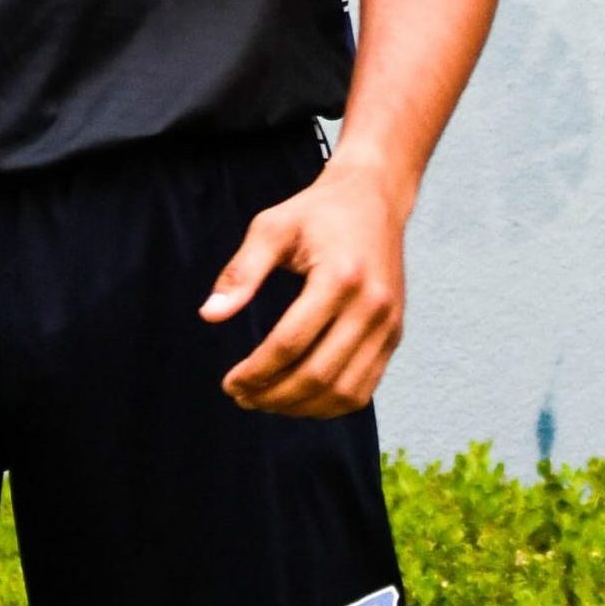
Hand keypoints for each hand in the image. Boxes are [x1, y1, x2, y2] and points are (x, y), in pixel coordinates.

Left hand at [200, 158, 409, 417]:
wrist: (374, 198)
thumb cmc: (317, 212)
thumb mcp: (271, 227)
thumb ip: (242, 272)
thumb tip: (209, 315)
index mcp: (340, 277)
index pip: (291, 343)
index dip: (256, 371)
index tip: (229, 383)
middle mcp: (372, 305)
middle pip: (318, 375)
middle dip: (274, 395)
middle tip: (241, 397)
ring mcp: (388, 324)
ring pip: (345, 392)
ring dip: (302, 408)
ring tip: (266, 401)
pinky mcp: (395, 335)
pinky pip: (365, 388)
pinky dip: (330, 404)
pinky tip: (299, 399)